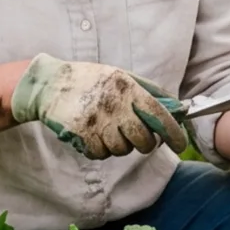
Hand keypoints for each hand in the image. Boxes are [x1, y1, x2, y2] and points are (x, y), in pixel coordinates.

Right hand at [11, 55, 186, 158]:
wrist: (49, 85)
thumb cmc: (91, 80)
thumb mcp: (121, 75)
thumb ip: (149, 90)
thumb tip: (178, 107)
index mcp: (127, 87)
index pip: (158, 114)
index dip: (173, 133)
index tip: (180, 144)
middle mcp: (114, 104)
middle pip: (142, 140)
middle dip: (145, 144)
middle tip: (138, 138)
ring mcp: (96, 120)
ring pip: (121, 150)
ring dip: (119, 146)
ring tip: (110, 131)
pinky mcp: (81, 134)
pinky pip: (100, 154)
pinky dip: (100, 150)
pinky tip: (94, 136)